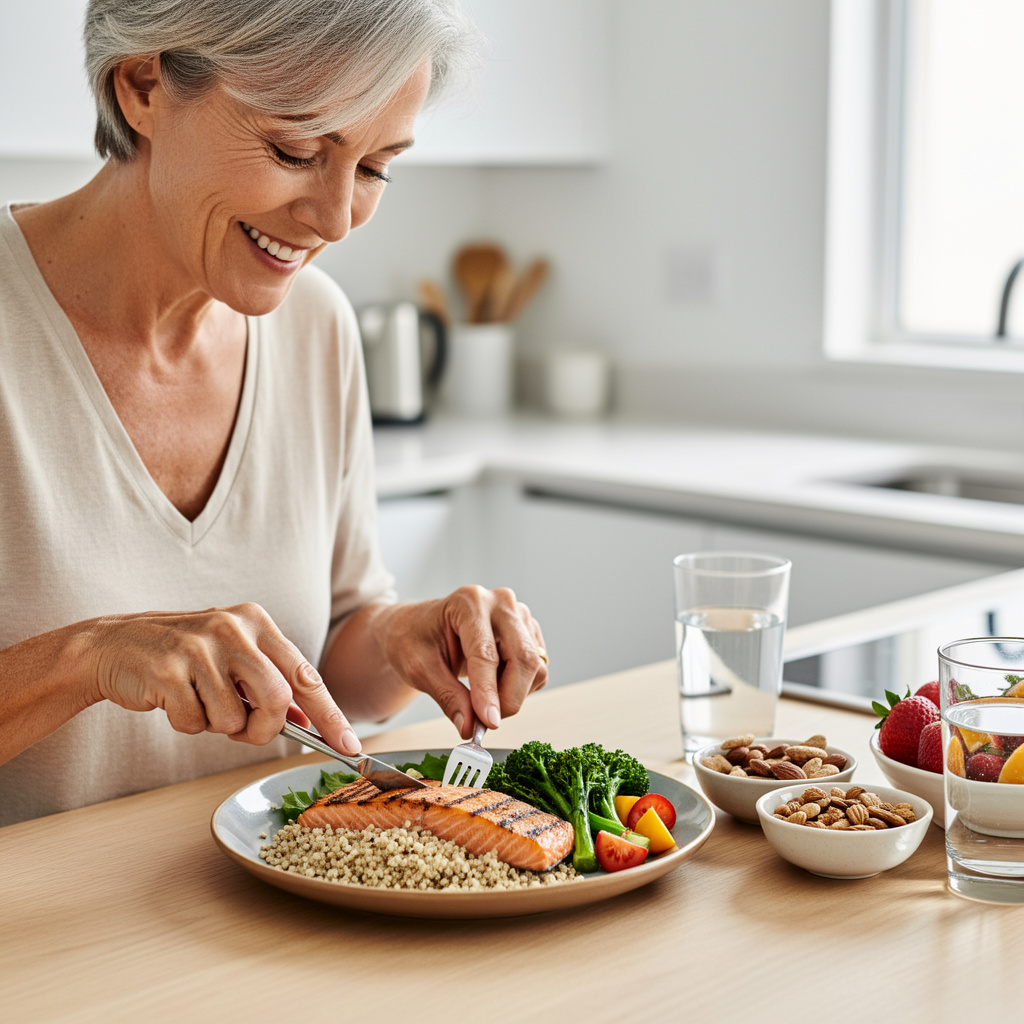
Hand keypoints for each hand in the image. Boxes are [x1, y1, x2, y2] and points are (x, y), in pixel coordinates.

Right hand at [89, 603, 360, 752]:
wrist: (115, 646)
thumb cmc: (185, 658)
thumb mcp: (234, 658)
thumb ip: (271, 683)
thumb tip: (310, 723)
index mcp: (257, 622)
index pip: (305, 676)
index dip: (329, 715)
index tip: (349, 746)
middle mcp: (233, 628)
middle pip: (277, 699)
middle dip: (264, 729)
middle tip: (244, 730)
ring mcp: (199, 647)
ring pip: (233, 718)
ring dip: (217, 726)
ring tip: (199, 701)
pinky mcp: (167, 669)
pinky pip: (194, 722)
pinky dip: (187, 724)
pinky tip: (174, 700)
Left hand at [375, 586, 548, 737]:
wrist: (417, 627)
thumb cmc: (414, 638)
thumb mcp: (419, 669)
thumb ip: (447, 696)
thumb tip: (469, 726)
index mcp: (469, 602)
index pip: (486, 652)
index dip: (488, 691)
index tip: (488, 722)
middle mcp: (500, 603)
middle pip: (523, 658)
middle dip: (507, 698)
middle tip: (485, 722)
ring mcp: (519, 615)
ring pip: (534, 667)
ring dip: (513, 694)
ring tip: (481, 698)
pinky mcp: (529, 632)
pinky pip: (537, 670)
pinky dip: (519, 687)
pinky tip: (493, 682)